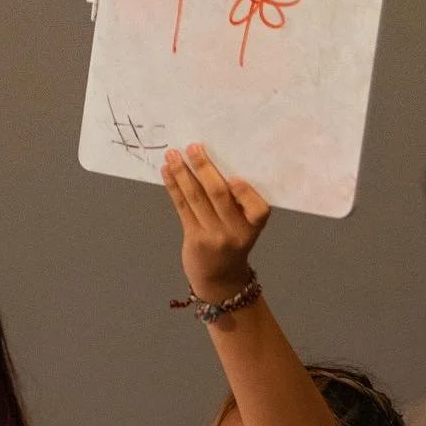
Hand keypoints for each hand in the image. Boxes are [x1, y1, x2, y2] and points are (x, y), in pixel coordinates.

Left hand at [161, 144, 269, 303]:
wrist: (221, 279)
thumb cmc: (234, 243)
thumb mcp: (246, 226)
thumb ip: (239, 202)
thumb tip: (214, 163)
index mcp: (254, 225)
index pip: (258, 208)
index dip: (245, 192)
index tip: (233, 175)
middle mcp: (235, 231)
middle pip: (219, 195)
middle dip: (205, 168)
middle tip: (193, 147)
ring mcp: (214, 236)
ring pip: (196, 198)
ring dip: (183, 173)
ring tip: (172, 155)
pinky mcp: (194, 238)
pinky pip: (182, 207)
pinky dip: (174, 187)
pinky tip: (167, 172)